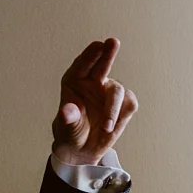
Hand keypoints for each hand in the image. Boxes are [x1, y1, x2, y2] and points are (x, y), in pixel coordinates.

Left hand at [52, 38, 138, 166]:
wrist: (82, 149)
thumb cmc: (70, 133)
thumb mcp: (66, 128)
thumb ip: (67, 118)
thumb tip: (66, 111)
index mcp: (73, 82)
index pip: (81, 65)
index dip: (89, 56)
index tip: (97, 46)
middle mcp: (92, 82)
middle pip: (101, 64)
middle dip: (107, 53)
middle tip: (113, 42)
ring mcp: (109, 90)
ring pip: (117, 90)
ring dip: (112, 109)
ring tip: (105, 127)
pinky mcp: (124, 102)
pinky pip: (127, 104)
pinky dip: (119, 116)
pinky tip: (108, 127)